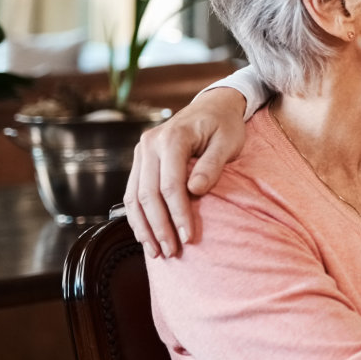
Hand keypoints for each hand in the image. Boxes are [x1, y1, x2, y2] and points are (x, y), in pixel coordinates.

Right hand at [123, 87, 247, 257]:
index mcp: (172, 137)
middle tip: (172, 252)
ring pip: (134, 197)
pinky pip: (132, 193)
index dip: (178, 213)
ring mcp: (141, 152)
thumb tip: (195, 191)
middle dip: (159, 227)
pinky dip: (138, 217)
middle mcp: (150, 144)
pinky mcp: (141, 161)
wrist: (212, 106)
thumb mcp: (228, 141)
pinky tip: (147, 236)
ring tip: (157, 252)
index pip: (170, 184)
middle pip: (148, 194)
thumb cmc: (224, 125)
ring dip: (144, 227)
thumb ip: (212, 165)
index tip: (189, 236)